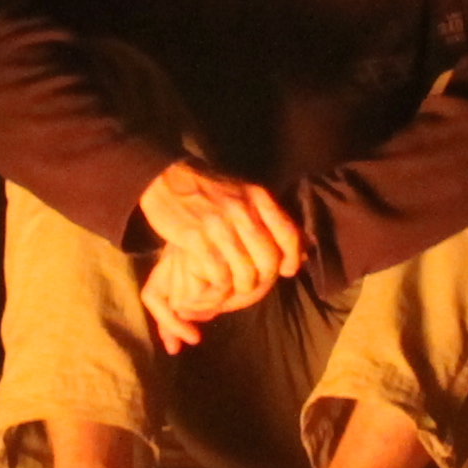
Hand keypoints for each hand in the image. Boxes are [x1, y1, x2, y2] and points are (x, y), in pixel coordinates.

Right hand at [138, 160, 304, 345]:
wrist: (165, 178)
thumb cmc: (207, 188)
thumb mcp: (243, 192)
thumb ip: (269, 216)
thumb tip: (302, 245)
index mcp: (258, 197)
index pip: (288, 234)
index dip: (292, 258)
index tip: (286, 270)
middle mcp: (242, 210)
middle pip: (268, 260)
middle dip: (264, 279)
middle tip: (253, 283)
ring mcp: (219, 225)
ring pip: (245, 272)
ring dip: (241, 288)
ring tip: (233, 288)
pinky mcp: (196, 240)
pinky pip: (219, 275)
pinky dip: (219, 287)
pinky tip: (214, 285)